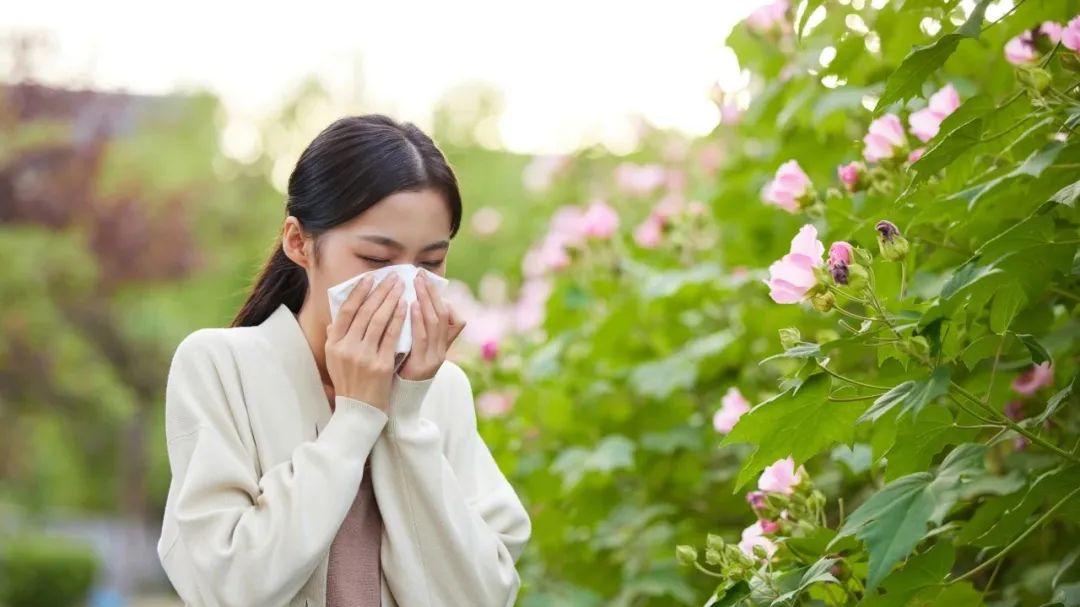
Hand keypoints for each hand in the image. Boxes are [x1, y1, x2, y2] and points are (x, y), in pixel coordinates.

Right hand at [325, 273, 406, 411]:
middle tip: (392, 277)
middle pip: (364, 312)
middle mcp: (347, 348)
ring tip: (401, 286)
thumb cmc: (349, 380)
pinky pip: (392, 336)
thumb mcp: (334, 359)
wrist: (359, 410)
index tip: (369, 278)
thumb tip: (338, 316)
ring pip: (379, 321)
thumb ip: (335, 336)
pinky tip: (406, 306)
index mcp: (334, 344)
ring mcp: (364, 356)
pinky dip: (399, 319)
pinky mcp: (381, 364)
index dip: (358, 292)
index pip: (346, 311)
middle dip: (380, 291)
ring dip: (391, 300)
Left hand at [397, 271, 465, 380]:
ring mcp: (435, 357)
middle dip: (432, 293)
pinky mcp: (423, 365)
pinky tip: (410, 306)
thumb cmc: (404, 371)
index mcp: (443, 346)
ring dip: (426, 301)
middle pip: (444, 315)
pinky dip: (417, 319)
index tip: (430, 282)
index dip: (444, 300)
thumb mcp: (414, 349)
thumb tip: (407, 303)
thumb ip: (416, 330)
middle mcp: (443, 350)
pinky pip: (422, 338)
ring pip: (435, 323)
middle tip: (421, 274)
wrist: (402, 403)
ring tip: (417, 284)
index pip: (455, 320)